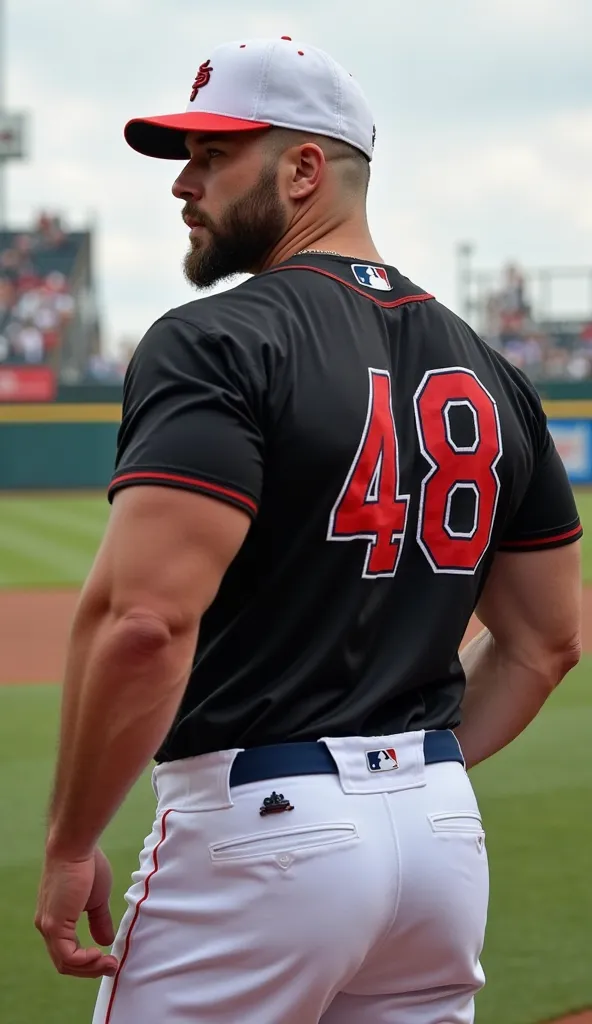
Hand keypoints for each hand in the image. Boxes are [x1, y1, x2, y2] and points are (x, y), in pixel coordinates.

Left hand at [35, 846, 118, 977]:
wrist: (76, 847)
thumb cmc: (87, 866)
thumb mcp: (96, 899)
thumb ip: (98, 920)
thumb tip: (105, 940)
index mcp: (55, 919)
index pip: (68, 952)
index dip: (88, 961)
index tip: (110, 958)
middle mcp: (46, 926)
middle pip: (65, 963)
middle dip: (91, 969)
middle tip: (112, 966)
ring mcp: (48, 926)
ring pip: (65, 963)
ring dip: (90, 968)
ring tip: (110, 963)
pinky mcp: (53, 924)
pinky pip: (67, 955)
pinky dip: (84, 961)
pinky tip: (99, 954)